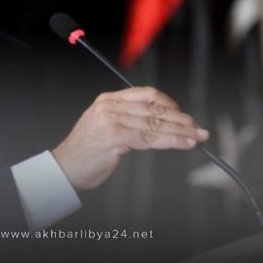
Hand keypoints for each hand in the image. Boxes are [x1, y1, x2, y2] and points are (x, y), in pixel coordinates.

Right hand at [51, 86, 208, 190]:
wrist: (64, 168)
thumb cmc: (86, 151)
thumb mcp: (104, 125)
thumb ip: (126, 118)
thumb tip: (159, 122)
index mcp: (108, 99)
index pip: (147, 95)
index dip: (170, 104)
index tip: (184, 115)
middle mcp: (110, 106)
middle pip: (154, 109)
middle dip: (181, 119)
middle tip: (197, 127)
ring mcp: (112, 120)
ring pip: (155, 124)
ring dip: (181, 131)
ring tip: (196, 137)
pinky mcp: (115, 136)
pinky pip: (150, 138)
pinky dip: (171, 140)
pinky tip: (183, 143)